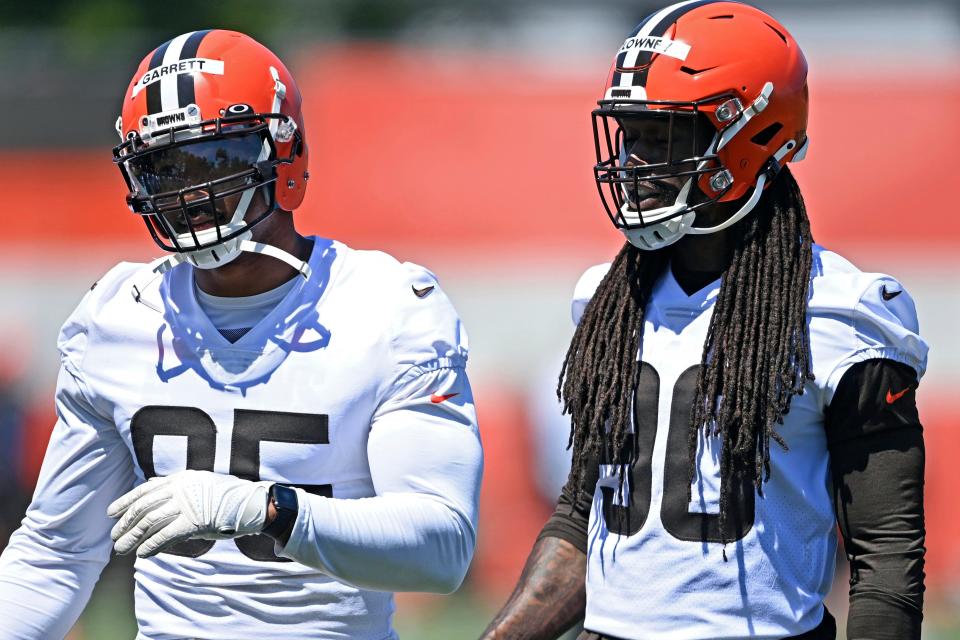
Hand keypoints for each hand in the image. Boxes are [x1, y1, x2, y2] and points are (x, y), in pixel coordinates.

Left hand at [107, 470, 271, 557]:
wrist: (249, 503)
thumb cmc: (223, 495)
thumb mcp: (196, 482)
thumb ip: (172, 484)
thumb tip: (149, 483)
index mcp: (179, 479)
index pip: (144, 490)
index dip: (125, 502)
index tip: (111, 514)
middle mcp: (179, 490)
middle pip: (143, 508)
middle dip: (125, 524)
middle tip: (114, 537)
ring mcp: (186, 505)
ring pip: (149, 523)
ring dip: (133, 537)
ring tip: (122, 549)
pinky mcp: (193, 522)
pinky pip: (165, 536)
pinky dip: (151, 545)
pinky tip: (142, 554)